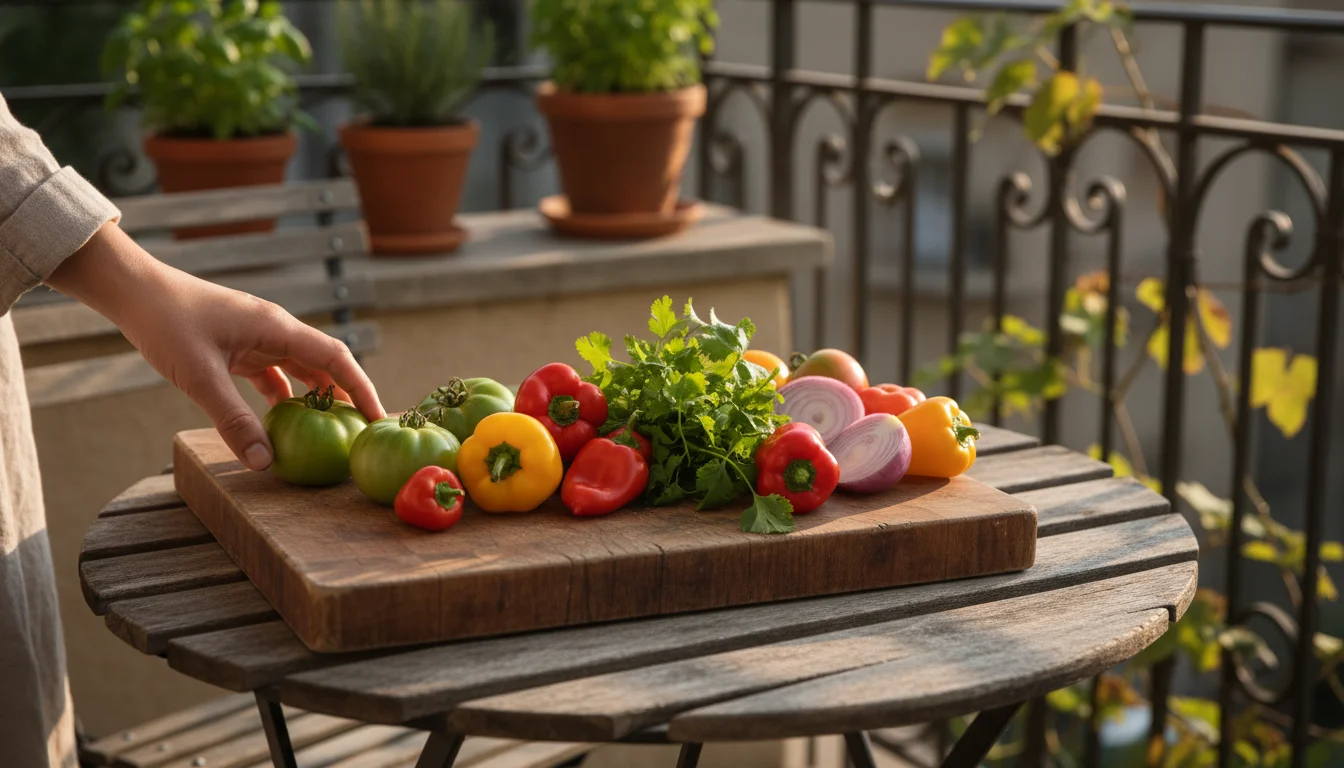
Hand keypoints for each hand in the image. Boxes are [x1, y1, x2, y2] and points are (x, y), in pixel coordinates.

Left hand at [47, 223, 385, 469]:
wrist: (134, 292)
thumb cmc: (167, 324)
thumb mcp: (201, 378)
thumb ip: (234, 420)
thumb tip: (262, 462)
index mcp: (278, 328)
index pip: (336, 359)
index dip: (361, 388)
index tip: (378, 417)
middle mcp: (276, 330)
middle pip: (325, 365)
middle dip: (345, 397)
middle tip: (358, 433)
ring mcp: (258, 337)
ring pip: (300, 370)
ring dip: (314, 399)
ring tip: (327, 433)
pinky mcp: (240, 346)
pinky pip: (274, 374)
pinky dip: (282, 398)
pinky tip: (279, 423)